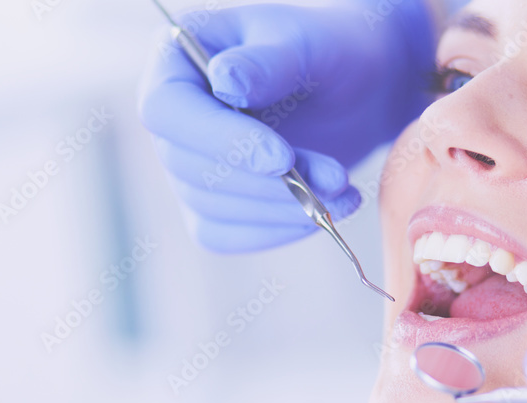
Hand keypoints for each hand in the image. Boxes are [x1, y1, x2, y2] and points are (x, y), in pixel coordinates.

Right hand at [139, 1, 435, 251]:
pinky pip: (226, 235)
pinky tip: (321, 215)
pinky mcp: (212, 204)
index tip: (282, 158)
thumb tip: (224, 80)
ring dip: (280, 209)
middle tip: (335, 180)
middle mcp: (171, 116)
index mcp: (175, 59)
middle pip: (189, 167)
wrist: (358, 91)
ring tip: (343, 193)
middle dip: (266, 183)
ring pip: (210, 207)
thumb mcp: (309, 44)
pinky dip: (275, 231)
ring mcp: (186, 164)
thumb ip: (268, 63)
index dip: (220, 140)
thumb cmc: (331, 51)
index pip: (168, 110)